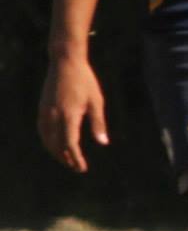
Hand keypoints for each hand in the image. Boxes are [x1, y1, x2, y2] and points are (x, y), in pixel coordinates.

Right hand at [39, 54, 107, 171]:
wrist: (65, 63)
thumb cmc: (85, 81)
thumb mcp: (97, 101)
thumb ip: (98, 123)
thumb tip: (103, 143)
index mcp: (69, 115)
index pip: (70, 144)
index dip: (75, 158)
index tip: (82, 168)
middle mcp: (54, 116)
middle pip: (57, 146)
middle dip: (66, 159)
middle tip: (76, 167)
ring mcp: (45, 113)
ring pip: (47, 140)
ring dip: (56, 152)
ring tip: (66, 159)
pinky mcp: (41, 109)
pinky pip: (42, 131)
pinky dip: (48, 142)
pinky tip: (55, 145)